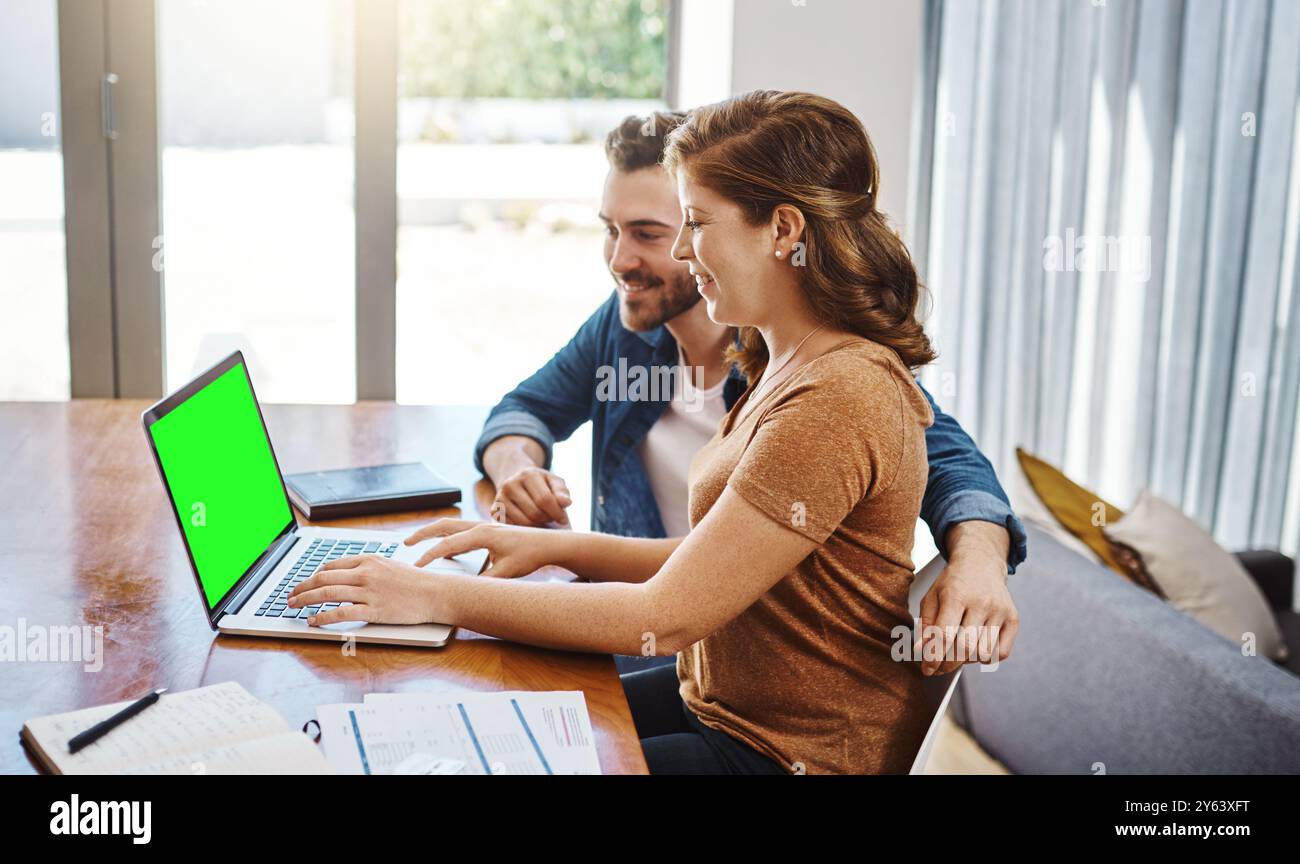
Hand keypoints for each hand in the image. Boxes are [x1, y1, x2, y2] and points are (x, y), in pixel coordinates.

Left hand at [287, 555, 444, 625]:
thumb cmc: (416, 582)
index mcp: (368, 560)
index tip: (304, 583)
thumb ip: (368, 568)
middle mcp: (365, 573)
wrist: (435, 593)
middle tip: (290, 595)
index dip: (313, 575)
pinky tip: (312, 620)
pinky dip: (322, 616)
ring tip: (294, 606)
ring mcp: (368, 592)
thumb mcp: (390, 566)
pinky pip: (341, 613)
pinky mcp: (373, 610)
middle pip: (323, 578)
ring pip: (327, 593)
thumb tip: (346, 574)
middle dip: (302, 587)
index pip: (331, 565)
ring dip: (305, 600)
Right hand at [405, 518, 561, 577]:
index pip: (448, 543)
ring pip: (451, 526)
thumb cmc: (530, 555)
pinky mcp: (487, 531)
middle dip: (423, 533)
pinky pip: (461, 532)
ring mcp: (483, 526)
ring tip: (418, 544)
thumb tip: (468, 592)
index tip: (416, 566)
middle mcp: (480, 526)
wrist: (548, 543)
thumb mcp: (507, 572)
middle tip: (405, 542)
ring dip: (434, 533)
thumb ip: (486, 582)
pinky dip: (448, 538)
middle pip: (444, 525)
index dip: (430, 555)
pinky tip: (446, 551)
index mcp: (482, 534)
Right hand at [492, 466, 571, 527]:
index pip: (545, 500)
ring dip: (537, 525)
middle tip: (552, 518)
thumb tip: (567, 503)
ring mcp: (500, 498)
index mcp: (528, 475)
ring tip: (542, 519)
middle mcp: (510, 485)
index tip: (563, 520)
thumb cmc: (541, 483)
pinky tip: (530, 521)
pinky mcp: (495, 510)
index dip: (557, 513)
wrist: (517, 480)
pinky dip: (524, 528)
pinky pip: (513, 526)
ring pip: (524, 522)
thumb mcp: (554, 482)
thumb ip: (562, 491)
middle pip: (534, 513)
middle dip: (547, 519)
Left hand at [914, 522, 1018, 675]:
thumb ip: (926, 624)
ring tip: (957, 651)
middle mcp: (981, 602)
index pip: (945, 635)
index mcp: (956, 595)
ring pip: (982, 653)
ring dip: (966, 660)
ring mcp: (1000, 610)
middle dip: (948, 664)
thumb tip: (922, 650)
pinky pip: (1001, 653)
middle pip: (965, 648)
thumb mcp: (932, 597)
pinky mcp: (1013, 618)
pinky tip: (976, 648)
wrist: (981, 563)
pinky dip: (986, 658)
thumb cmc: (953, 582)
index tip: (926, 669)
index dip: (934, 657)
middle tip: (938, 667)